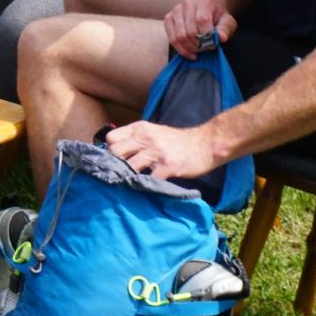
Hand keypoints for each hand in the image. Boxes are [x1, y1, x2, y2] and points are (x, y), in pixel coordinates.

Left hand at [104, 120, 221, 182]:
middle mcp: (146, 137)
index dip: (109, 151)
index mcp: (140, 128)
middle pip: (115, 152)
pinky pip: (149, 179)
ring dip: (128, 177)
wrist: (206, 144)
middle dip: (115, 165)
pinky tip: (148, 187)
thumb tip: (115, 152)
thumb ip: (136, 139)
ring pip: (128, 167)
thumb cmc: (178, 141)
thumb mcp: (154, 132)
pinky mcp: (168, 166)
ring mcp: (156, 151)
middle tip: (120, 175)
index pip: (111, 138)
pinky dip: (146, 185)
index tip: (114, 161)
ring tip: (131, 183)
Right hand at [161, 0, 236, 58]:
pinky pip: (171, 38)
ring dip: (190, 48)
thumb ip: (225, 29)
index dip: (207, 36)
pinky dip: (181, 49)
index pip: (201, 20)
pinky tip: (190, 52)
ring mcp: (176, 10)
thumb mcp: (228, 21)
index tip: (213, 44)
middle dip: (199, 45)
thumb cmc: (218, 16)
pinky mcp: (168, 18)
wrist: (208, 7)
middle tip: (206, 48)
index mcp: (204, 1)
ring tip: (199, 50)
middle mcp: (187, 3)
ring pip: (180, 36)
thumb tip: (221, 38)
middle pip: (190, 31)